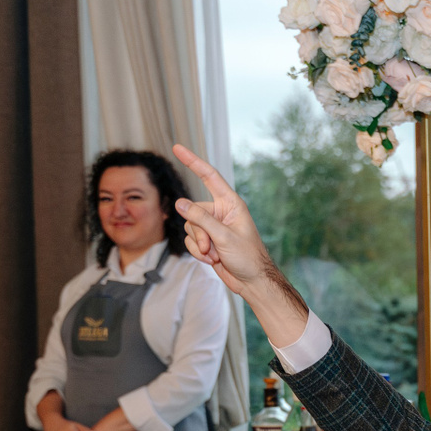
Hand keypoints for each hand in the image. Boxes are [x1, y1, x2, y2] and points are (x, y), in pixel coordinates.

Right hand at [171, 144, 309, 345]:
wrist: (252, 282)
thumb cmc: (248, 257)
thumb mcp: (224, 236)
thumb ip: (200, 219)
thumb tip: (179, 202)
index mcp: (231, 204)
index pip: (209, 177)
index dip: (193, 161)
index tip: (177, 147)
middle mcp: (220, 212)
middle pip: (192, 211)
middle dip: (198, 232)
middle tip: (211, 247)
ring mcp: (212, 227)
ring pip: (189, 227)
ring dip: (199, 245)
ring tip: (215, 255)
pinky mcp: (207, 240)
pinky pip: (190, 241)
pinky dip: (198, 252)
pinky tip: (212, 260)